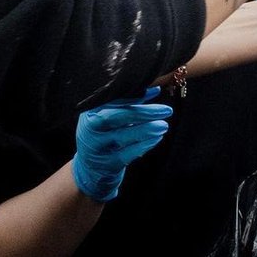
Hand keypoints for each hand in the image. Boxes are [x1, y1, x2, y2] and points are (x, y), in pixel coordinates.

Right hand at [72, 87, 172, 201]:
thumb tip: (154, 89)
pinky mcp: (107, 164)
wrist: (91, 167)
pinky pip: (128, 154)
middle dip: (142, 112)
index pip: (111, 100)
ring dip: (146, 129)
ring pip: (122, 136)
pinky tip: (157, 138)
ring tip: (163, 125)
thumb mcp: (110, 117)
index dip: (133, 96)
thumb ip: (130, 103)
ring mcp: (97, 147)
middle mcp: (90, 129)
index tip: (155, 91)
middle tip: (166, 110)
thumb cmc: (105, 135)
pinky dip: (144, 145)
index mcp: (90, 113)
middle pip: (115, 117)